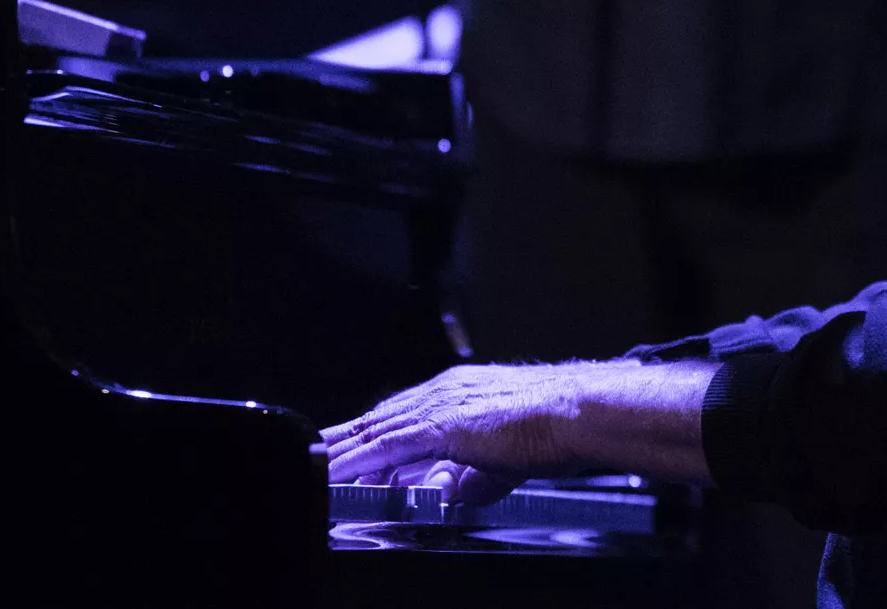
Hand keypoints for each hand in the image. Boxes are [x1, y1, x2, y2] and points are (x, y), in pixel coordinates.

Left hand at [323, 363, 572, 503]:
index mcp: (456, 394)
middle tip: (312, 450)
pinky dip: (356, 459)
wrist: (574, 411)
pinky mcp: (440, 424)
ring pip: (375, 429)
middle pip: (379, 418)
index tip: (345, 443)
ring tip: (313, 463)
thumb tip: (452, 493)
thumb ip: (473, 476)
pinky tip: (335, 470)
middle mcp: (441, 392)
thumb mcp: (503, 458)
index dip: (369, 432)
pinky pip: (386, 445)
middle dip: (343, 437)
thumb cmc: (552, 428)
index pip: (400, 414)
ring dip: (340, 449)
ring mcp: (438, 405)